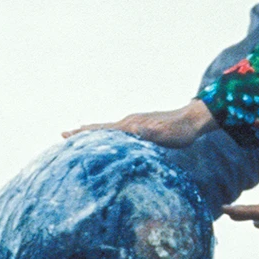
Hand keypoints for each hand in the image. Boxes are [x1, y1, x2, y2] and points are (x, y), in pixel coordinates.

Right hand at [62, 98, 216, 146]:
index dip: (84, 133)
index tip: (65, 134)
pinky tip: (109, 139)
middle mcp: (131, 121)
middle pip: (102, 127)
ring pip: (109, 128)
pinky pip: (119, 130)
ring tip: (79, 135)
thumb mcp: (165, 135)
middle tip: (63, 135)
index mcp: (132, 124)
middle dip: (83, 132)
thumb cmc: (181, 131)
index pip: (103, 129)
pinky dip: (107, 133)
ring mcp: (137, 122)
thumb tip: (133, 131)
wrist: (195, 119)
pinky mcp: (143, 126)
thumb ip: (149, 134)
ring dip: (93, 132)